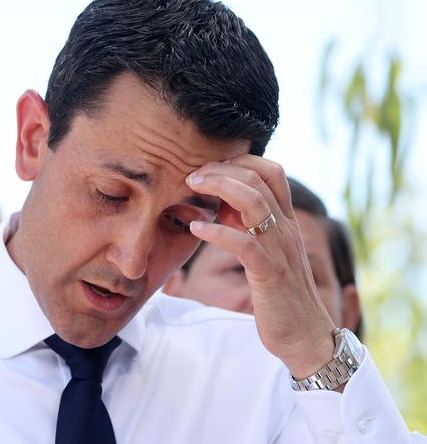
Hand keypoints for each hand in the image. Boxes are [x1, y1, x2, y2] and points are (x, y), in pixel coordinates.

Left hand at [186, 155, 335, 379]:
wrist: (307, 339)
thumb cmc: (281, 297)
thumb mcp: (268, 255)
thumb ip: (251, 230)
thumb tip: (222, 209)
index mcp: (288, 222)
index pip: (272, 172)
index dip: (241, 161)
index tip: (212, 166)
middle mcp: (287, 230)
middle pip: (259, 179)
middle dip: (222, 169)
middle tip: (193, 174)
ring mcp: (281, 250)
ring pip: (254, 202)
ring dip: (219, 187)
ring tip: (192, 186)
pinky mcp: (270, 274)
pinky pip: (244, 244)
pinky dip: (217, 232)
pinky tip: (196, 229)